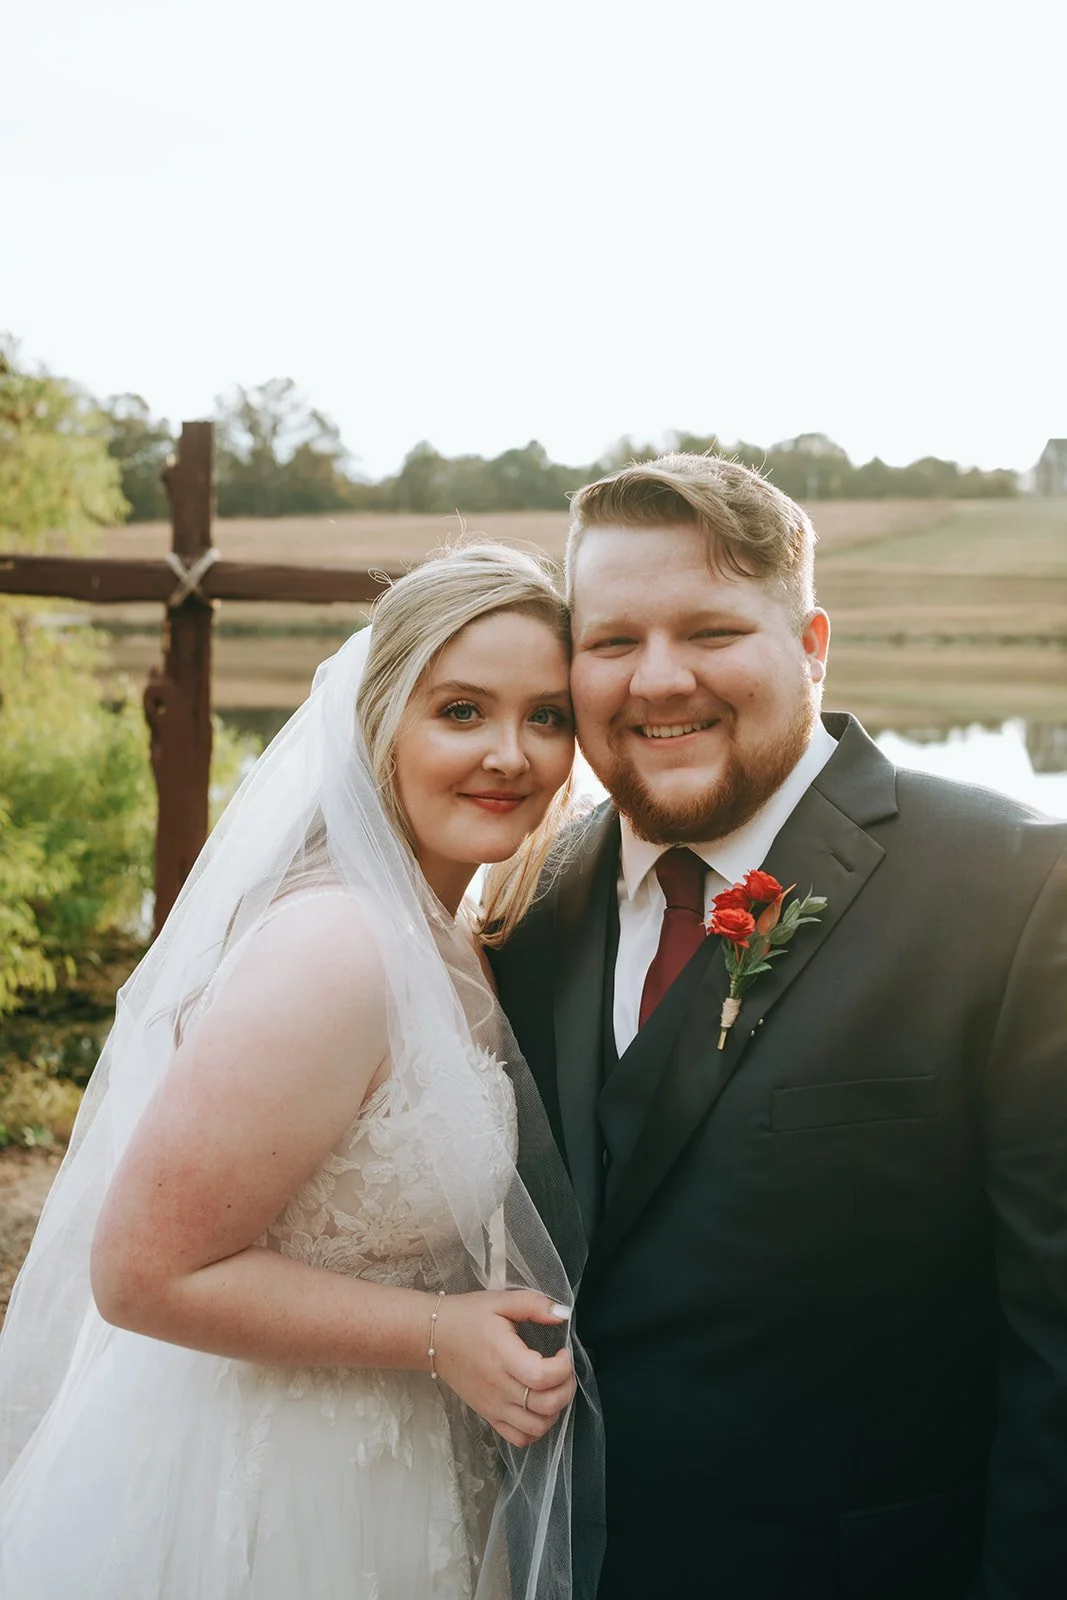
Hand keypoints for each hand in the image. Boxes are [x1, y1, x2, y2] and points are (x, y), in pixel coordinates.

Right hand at [432, 1290, 575, 1447]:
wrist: (433, 1338)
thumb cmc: (466, 1317)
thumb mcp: (499, 1301)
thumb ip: (533, 1304)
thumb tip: (563, 1314)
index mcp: (502, 1356)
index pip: (541, 1377)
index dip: (562, 1367)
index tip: (562, 1352)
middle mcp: (498, 1387)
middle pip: (545, 1406)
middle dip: (566, 1388)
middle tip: (563, 1369)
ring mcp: (493, 1406)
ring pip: (537, 1427)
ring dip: (555, 1410)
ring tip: (552, 1388)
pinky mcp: (489, 1415)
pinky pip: (520, 1438)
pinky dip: (536, 1429)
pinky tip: (537, 1406)